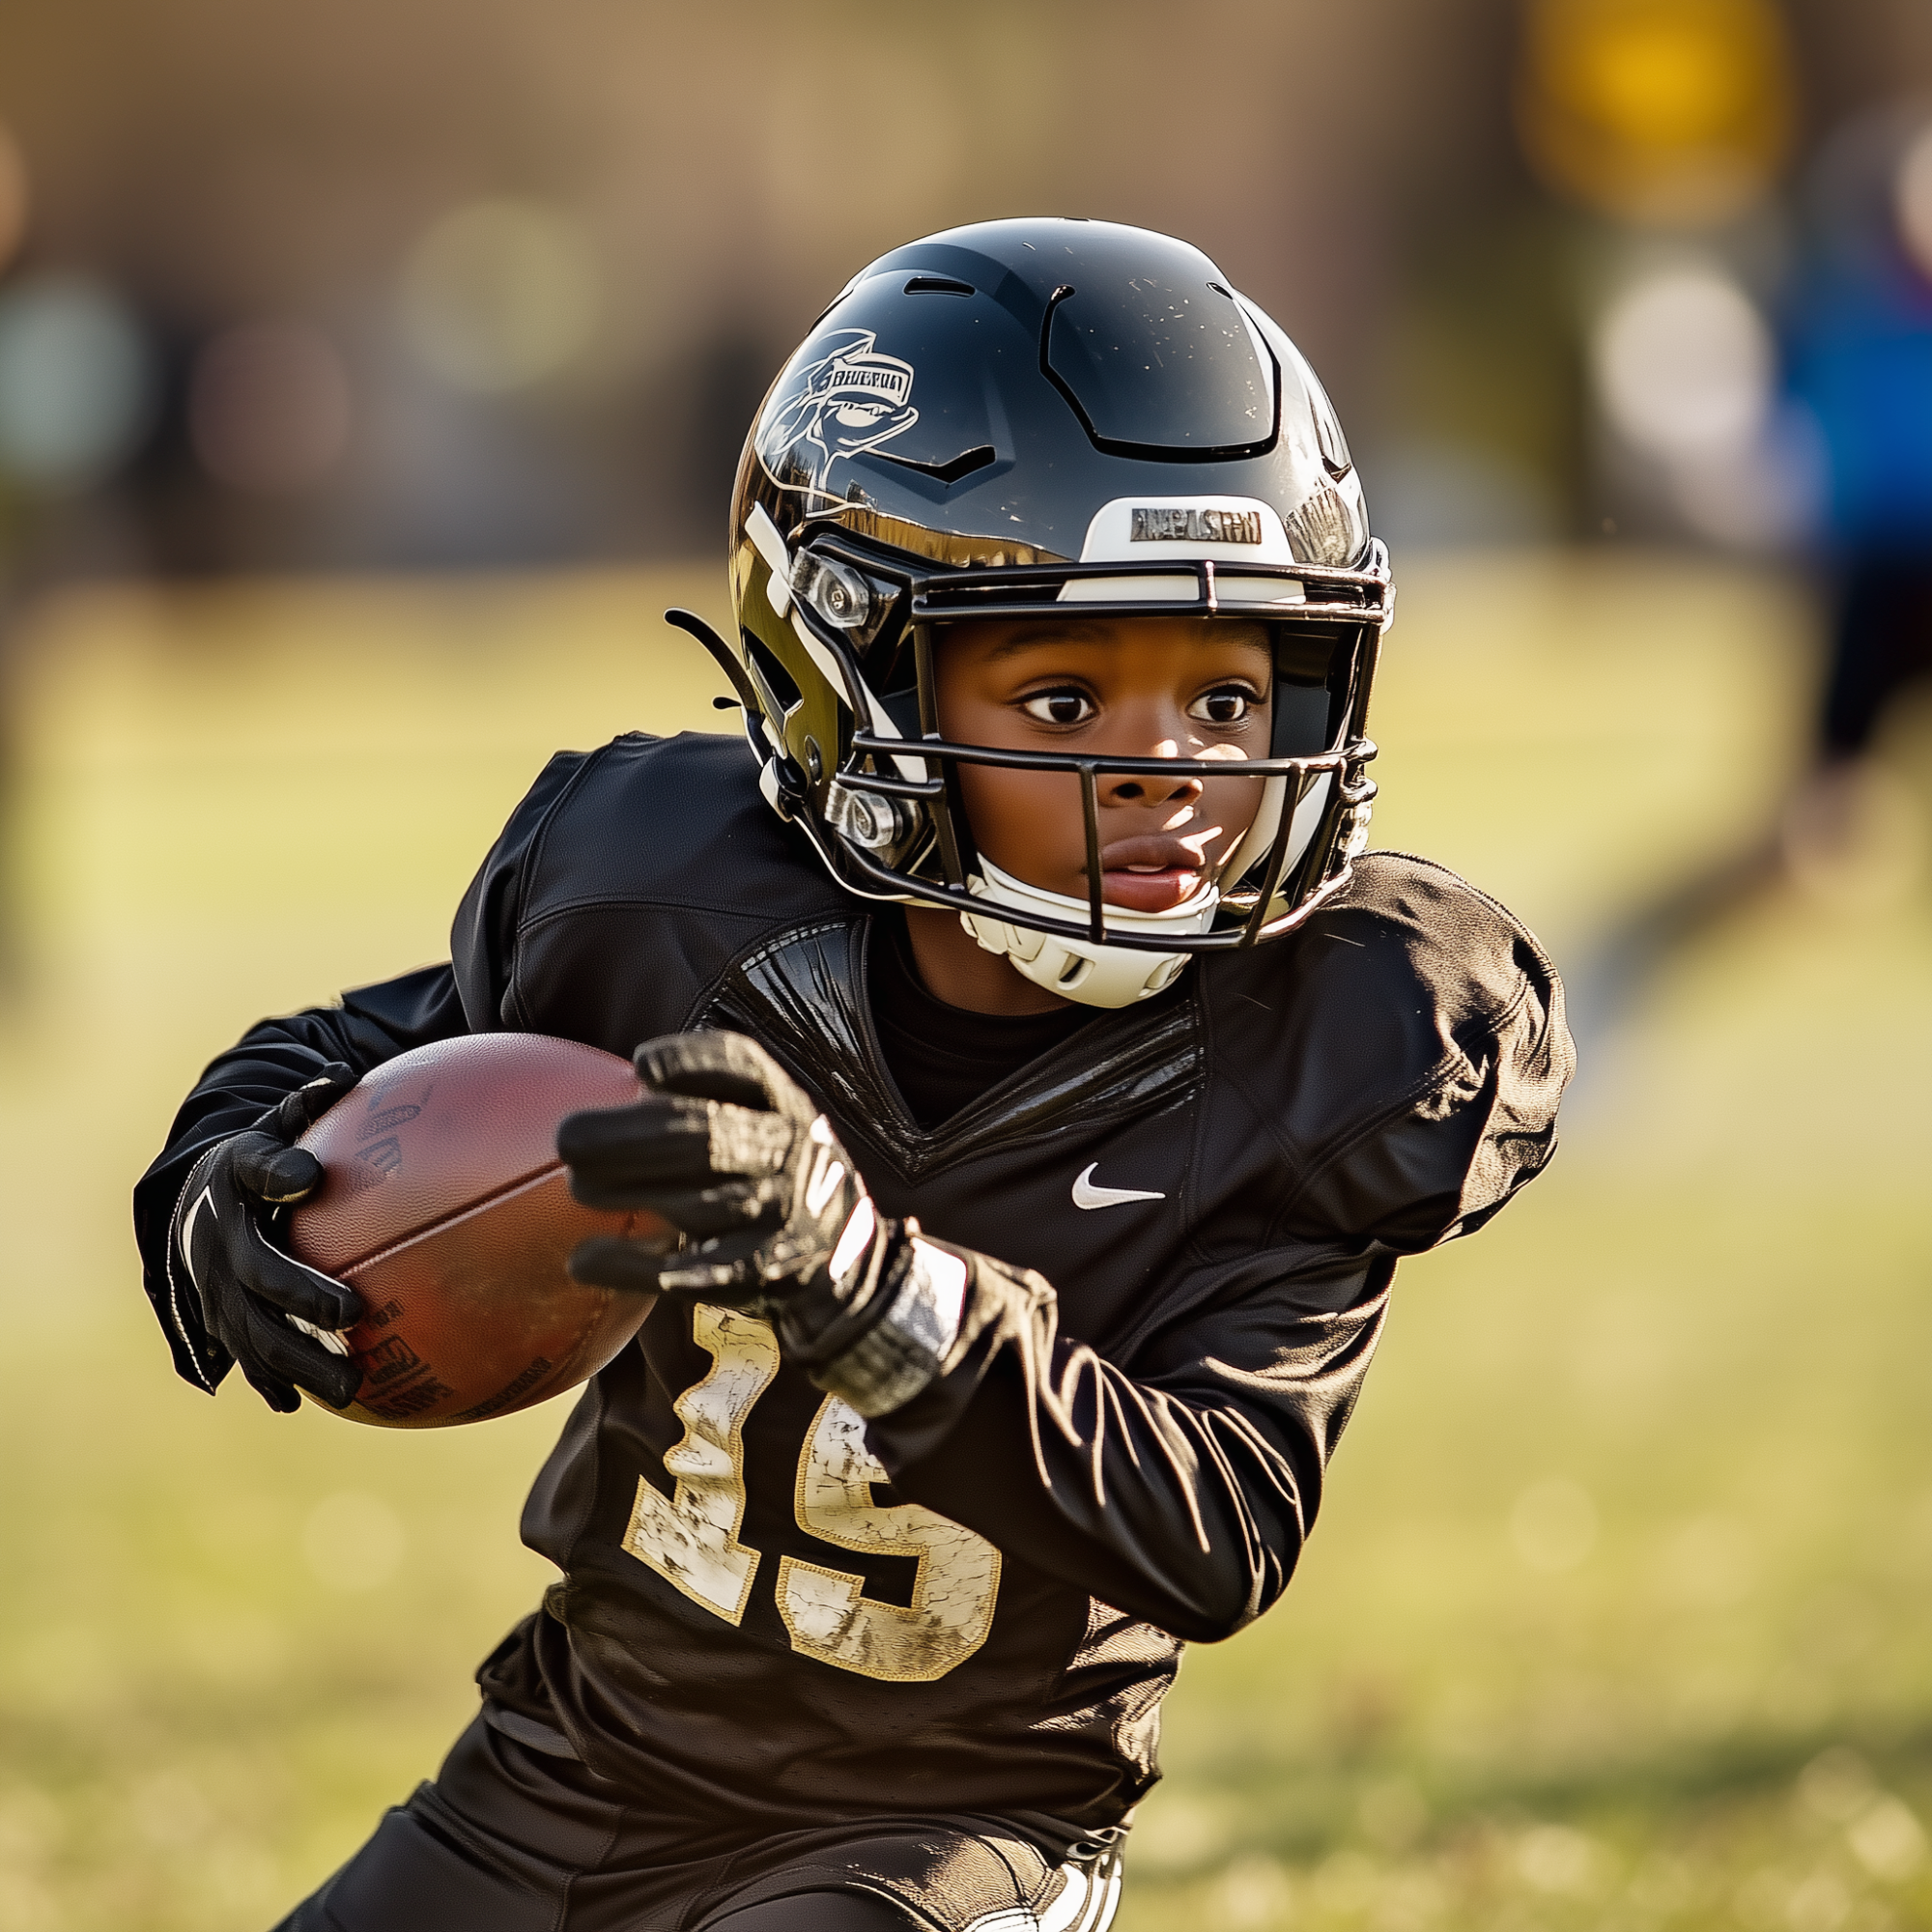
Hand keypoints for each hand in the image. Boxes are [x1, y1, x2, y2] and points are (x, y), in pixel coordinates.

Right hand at [169, 1066, 364, 1412]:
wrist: (196, 1199)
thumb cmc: (261, 1158)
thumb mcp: (279, 1125)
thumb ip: (311, 1106)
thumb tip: (345, 1078)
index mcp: (236, 1177)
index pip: (256, 1169)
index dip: (277, 1172)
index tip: (307, 1176)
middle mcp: (218, 1237)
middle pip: (256, 1272)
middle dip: (301, 1295)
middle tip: (353, 1313)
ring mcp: (213, 1285)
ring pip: (252, 1330)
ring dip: (297, 1360)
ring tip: (350, 1384)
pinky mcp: (217, 1319)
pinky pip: (242, 1356)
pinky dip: (268, 1381)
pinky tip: (299, 1403)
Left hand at [560, 1032, 872, 1307]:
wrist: (846, 1268)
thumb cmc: (770, 1180)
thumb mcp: (763, 1126)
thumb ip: (703, 1103)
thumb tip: (598, 1102)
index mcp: (784, 1104)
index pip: (744, 1068)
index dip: (692, 1062)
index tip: (643, 1067)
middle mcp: (789, 1152)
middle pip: (706, 1137)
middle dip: (629, 1136)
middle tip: (568, 1138)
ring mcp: (781, 1215)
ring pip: (694, 1204)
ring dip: (624, 1193)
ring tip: (578, 1187)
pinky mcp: (762, 1274)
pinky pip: (688, 1271)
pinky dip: (629, 1267)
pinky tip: (583, 1260)